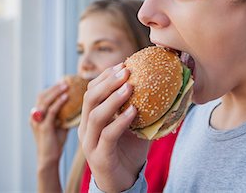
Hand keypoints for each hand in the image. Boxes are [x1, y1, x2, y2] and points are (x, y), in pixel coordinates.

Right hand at [30, 81, 68, 167]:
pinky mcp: (43, 128)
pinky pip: (50, 112)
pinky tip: (66, 97)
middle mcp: (35, 116)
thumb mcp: (60, 122)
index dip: (52, 87)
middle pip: (42, 95)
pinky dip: (58, 102)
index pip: (42, 95)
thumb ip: (64, 112)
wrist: (49, 158)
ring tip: (67, 85)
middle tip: (66, 80)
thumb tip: (78, 100)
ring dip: (56, 91)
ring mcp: (38, 122)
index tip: (65, 80)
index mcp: (38, 114)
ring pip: (44, 101)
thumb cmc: (56, 140)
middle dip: (54, 87)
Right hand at [78, 63, 148, 192]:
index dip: (105, 76)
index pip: (91, 91)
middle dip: (108, 81)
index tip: (122, 64)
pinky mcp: (100, 156)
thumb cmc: (128, 151)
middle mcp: (86, 128)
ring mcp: (90, 143)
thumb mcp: (133, 125)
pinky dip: (121, 121)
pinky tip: (133, 111)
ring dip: (113, 98)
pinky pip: (108, 135)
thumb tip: (159, 86)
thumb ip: (138, 107)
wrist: (123, 182)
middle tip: (126, 70)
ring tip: (129, 86)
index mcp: (91, 118)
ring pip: (95, 115)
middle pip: (90, 98)